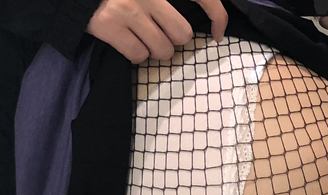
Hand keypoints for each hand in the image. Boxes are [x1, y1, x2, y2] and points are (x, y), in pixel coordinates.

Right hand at [86, 0, 228, 62]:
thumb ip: (169, 1)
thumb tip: (192, 27)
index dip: (218, 16)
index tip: (218, 34)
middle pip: (182, 34)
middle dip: (173, 40)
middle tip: (159, 33)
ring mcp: (128, 8)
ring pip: (162, 50)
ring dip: (154, 50)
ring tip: (141, 36)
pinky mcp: (110, 25)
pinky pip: (138, 56)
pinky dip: (135, 55)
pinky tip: (126, 41)